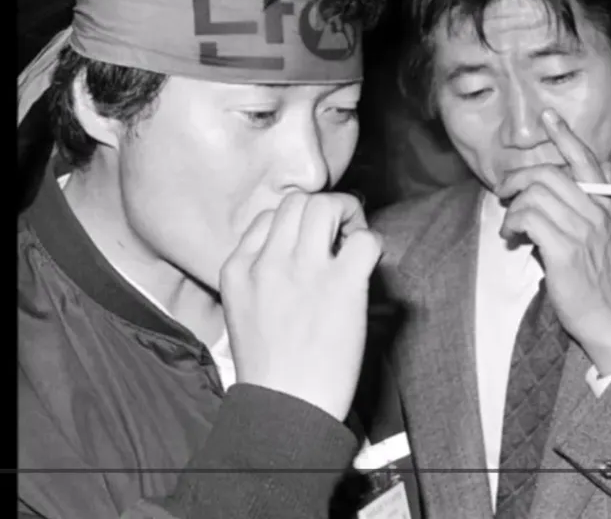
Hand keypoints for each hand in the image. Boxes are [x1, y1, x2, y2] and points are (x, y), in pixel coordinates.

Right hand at [220, 192, 382, 420]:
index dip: (295, 222)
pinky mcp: (341, 285)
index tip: (310, 241)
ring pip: (326, 206)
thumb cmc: (271, 367)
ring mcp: (304, 271)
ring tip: (353, 241)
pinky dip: (373, 243)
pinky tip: (368, 264)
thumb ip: (259, 275)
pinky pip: (364, 239)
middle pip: (297, 202)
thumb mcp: (243, 310)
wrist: (285, 407)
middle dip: (323, 209)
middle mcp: (268, 262)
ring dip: (347, 215)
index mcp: (238, 268)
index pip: (267, 216)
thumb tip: (297, 250)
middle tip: (339, 233)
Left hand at [496, 109, 610, 375]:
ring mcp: (582, 230)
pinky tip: (510, 237)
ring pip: (534, 194)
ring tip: (508, 226)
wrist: (608, 317)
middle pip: (549, 173)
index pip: (588, 159)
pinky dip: (512, 224)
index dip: (566, 135)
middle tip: (502, 191)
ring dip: (511, 207)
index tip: (547, 116)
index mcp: (606, 205)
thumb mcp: (600, 236)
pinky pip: (528, 219)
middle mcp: (597, 212)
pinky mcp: (565, 250)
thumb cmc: (597, 279)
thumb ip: (583, 209)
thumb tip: (549, 192)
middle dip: (517, 177)